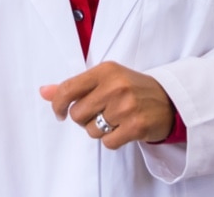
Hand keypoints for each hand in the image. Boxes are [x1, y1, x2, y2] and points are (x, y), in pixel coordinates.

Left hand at [39, 61, 176, 148]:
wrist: (169, 100)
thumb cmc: (132, 88)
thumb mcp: (105, 79)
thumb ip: (74, 86)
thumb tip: (44, 92)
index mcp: (105, 70)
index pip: (67, 89)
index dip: (58, 105)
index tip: (60, 113)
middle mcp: (115, 86)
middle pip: (77, 114)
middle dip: (84, 119)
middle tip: (99, 113)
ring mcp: (126, 106)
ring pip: (91, 130)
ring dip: (99, 130)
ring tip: (115, 119)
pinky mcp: (136, 126)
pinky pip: (107, 142)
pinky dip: (112, 140)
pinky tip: (123, 129)